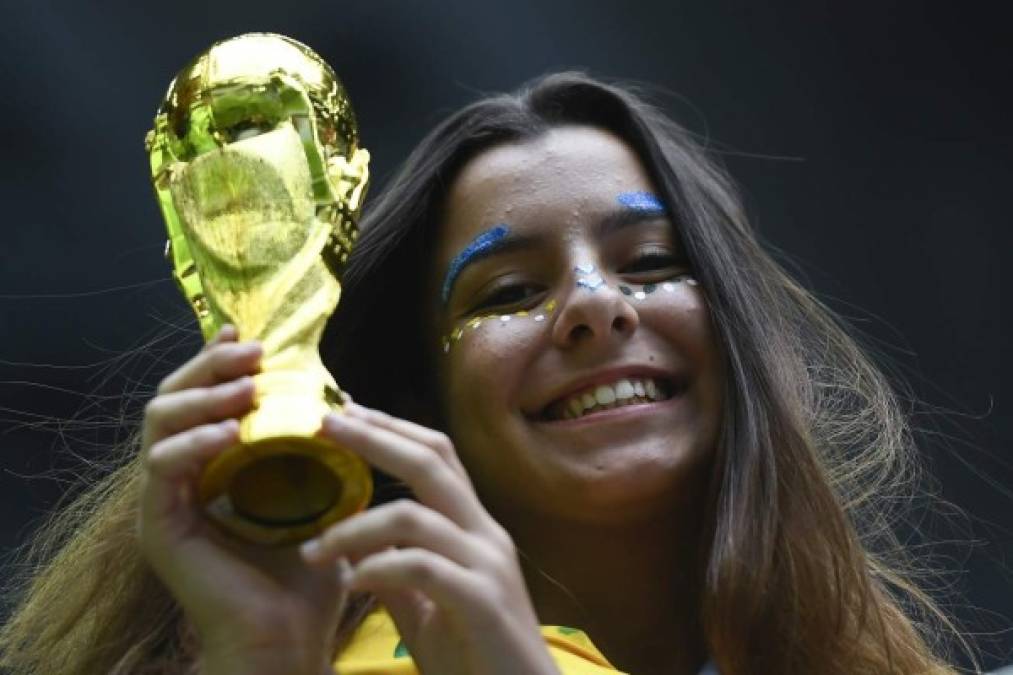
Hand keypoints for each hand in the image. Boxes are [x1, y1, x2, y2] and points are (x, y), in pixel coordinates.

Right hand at [136, 325, 344, 674]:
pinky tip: (228, 434)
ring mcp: (165, 502)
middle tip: (250, 353)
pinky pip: (161, 468)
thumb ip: (322, 454)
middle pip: (173, 399)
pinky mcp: (159, 526)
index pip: (202, 400)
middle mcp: (182, 480)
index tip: (251, 338)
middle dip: (209, 367)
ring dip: (202, 397)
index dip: (219, 363)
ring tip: (246, 389)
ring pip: (159, 423)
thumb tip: (346, 402)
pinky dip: (193, 443)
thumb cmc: (308, 575)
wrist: (290, 640)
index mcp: (213, 470)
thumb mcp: (322, 499)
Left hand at [301, 404, 560, 674]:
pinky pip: (422, 568)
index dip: (392, 429)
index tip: (345, 412)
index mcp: (473, 529)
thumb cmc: (475, 657)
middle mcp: (485, 534)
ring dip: (354, 528)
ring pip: (415, 515)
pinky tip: (351, 582)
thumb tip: (351, 552)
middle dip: (375, 437)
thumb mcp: (424, 608)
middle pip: (431, 461)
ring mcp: (487, 564)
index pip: (436, 456)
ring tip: (312, 550)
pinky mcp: (482, 601)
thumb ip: (395, 573)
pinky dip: (379, 568)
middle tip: (325, 424)